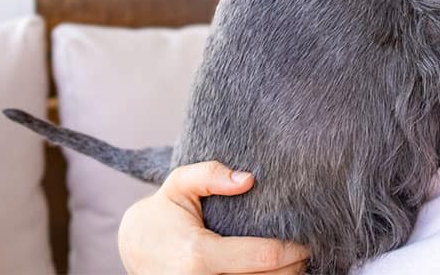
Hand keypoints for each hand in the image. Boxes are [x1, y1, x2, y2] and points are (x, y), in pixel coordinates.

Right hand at [118, 160, 309, 274]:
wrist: (133, 247)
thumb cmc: (163, 213)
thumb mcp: (179, 184)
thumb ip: (210, 174)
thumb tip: (248, 179)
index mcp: (198, 255)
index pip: (263, 257)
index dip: (292, 250)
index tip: (306, 240)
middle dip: (292, 267)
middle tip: (304, 250)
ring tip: (292, 263)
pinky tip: (273, 271)